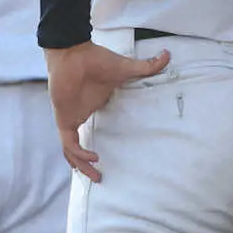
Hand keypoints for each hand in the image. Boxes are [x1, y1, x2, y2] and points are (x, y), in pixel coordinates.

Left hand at [44, 42, 170, 181]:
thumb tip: (168, 54)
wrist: (73, 54)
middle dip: (86, 165)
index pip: (92, 130)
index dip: (93, 145)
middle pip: (78, 147)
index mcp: (93, 106)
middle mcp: (81, 115)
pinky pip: (69, 144)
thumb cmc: (97, 60)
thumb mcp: (126, 68)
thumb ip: (147, 66)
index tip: (108, 156)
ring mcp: (71, 119)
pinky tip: (93, 158)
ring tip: (97, 176)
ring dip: (81, 165)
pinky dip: (79, 154)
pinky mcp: (65, 120)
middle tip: (101, 177)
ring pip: (71, 150)